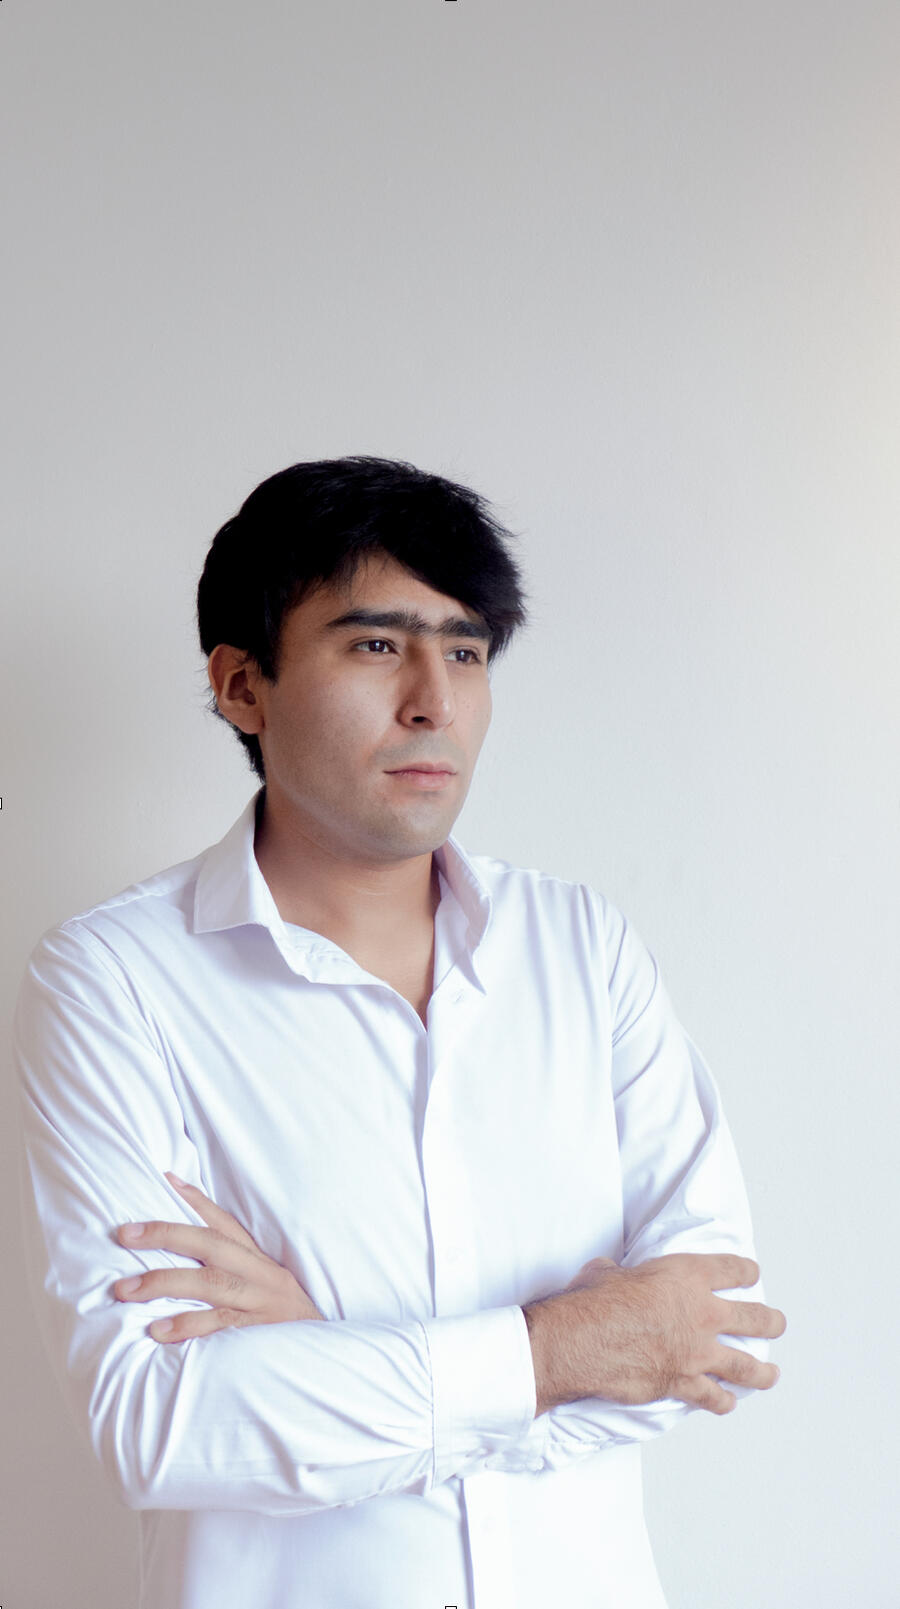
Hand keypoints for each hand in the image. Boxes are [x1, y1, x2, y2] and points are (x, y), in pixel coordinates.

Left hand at [114, 1173, 325, 1341]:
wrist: (329, 1356)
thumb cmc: (286, 1321)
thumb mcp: (268, 1285)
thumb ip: (234, 1266)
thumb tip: (192, 1245)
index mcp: (260, 1261)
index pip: (225, 1223)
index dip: (196, 1200)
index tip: (166, 1180)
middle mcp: (261, 1275)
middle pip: (211, 1245)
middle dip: (165, 1235)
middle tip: (124, 1235)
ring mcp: (261, 1303)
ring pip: (211, 1284)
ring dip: (165, 1283)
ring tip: (126, 1289)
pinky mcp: (260, 1334)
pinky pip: (221, 1326)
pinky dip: (189, 1326)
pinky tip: (158, 1331)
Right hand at [523, 1252, 785, 1416]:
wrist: (583, 1340)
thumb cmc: (593, 1301)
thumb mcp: (608, 1271)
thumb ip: (621, 1273)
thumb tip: (609, 1273)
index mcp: (687, 1276)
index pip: (731, 1269)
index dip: (746, 1271)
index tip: (753, 1274)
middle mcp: (702, 1313)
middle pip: (753, 1318)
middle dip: (770, 1322)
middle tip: (778, 1324)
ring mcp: (697, 1353)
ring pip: (745, 1365)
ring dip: (762, 1372)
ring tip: (772, 1375)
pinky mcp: (684, 1384)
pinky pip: (714, 1397)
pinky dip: (723, 1402)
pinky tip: (728, 1403)